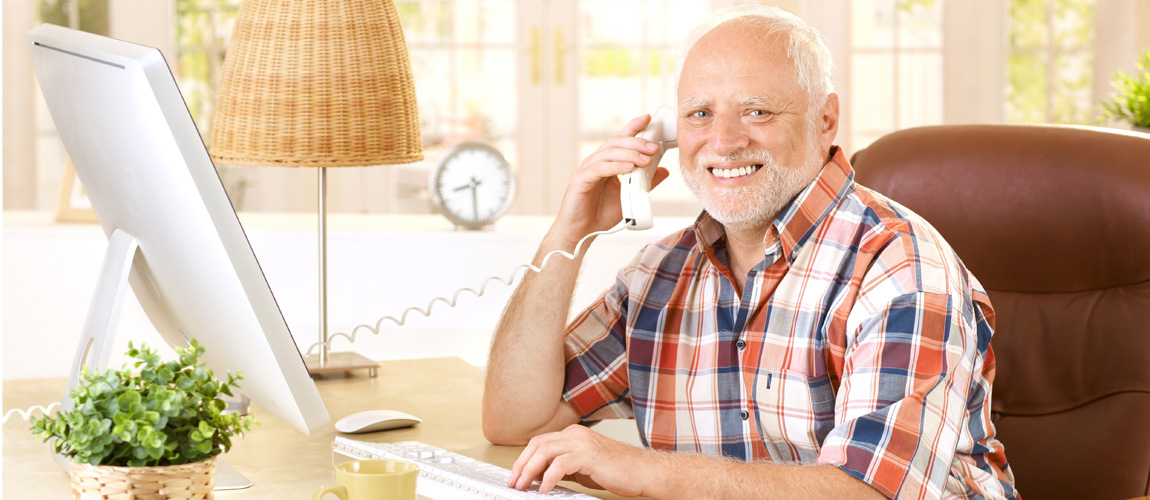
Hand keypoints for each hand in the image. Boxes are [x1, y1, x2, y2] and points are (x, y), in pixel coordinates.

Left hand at [508, 424, 650, 497]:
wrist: (643, 471)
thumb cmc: (618, 470)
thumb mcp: (583, 468)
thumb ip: (563, 468)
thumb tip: (540, 477)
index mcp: (573, 435)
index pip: (540, 443)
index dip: (524, 459)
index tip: (516, 476)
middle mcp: (575, 434)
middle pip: (538, 445)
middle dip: (522, 465)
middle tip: (515, 483)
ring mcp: (582, 442)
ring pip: (545, 451)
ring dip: (530, 470)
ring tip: (524, 486)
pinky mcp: (589, 454)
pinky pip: (560, 464)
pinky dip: (548, 477)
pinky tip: (544, 488)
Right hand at [551, 115, 670, 247]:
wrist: (581, 233)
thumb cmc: (600, 214)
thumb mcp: (629, 195)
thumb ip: (645, 182)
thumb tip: (663, 170)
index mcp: (606, 163)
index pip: (620, 140)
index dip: (633, 127)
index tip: (647, 118)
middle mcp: (596, 162)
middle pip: (616, 143)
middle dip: (637, 142)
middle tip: (654, 147)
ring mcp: (586, 169)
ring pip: (609, 153)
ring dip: (630, 154)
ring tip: (646, 159)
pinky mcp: (580, 180)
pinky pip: (599, 168)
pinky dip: (615, 166)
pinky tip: (628, 168)